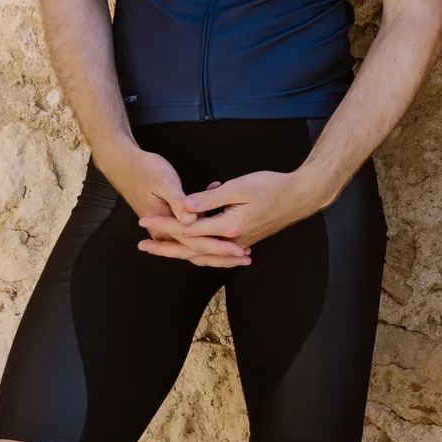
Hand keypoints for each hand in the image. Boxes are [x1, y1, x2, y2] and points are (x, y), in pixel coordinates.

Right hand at [99, 147, 249, 267]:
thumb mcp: (164, 181)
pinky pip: (190, 233)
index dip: (219, 246)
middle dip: (222, 254)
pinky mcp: (168, 219)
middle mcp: (162, 231)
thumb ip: (179, 201)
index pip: (195, 241)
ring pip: (194, 244)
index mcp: (162, 222)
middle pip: (196, 248)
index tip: (241, 250)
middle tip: (247, 258)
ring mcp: (164, 227)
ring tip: (240, 251)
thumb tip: (191, 219)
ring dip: (216, 247)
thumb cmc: (145, 169)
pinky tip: (223, 228)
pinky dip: (207, 234)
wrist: (123, 163)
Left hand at [138, 170, 311, 253]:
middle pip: (191, 249)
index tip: (144, 220)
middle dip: (164, 246)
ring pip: (202, 255)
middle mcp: (231, 242)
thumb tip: (184, 205)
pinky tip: (190, 250)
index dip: (164, 225)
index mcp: (229, 227)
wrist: (299, 196)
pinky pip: (214, 253)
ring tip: (159, 249)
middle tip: (142, 245)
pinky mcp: (243, 242)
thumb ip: (210, 198)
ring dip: (179, 251)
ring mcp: (238, 245)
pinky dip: (198, 252)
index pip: (188, 230)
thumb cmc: (272, 186)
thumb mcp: (240, 186)